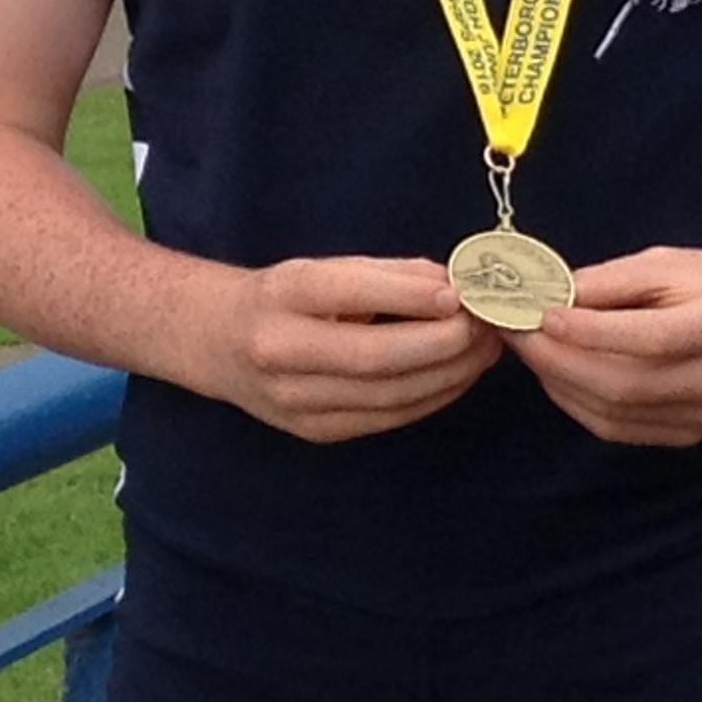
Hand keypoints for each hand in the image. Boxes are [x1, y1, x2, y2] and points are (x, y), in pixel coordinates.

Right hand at [219, 253, 504, 442]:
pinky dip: (432, 397)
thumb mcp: (319, 269)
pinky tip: (459, 375)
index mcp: (281, 297)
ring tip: (486, 348)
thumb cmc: (279, 297)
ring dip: (450, 374)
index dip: (408, 296)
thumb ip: (385, 275)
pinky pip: (387, 417)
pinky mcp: (316, 431)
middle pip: (376, 357)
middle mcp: (281, 352)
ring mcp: (297, 401)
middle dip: (444, 343)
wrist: (213, 343)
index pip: (349, 294)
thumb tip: (453, 283)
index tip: (458, 293)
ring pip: (389, 395)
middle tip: (488, 325)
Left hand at [513, 247, 701, 449]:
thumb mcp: (674, 263)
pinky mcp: (690, 435)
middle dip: (556, 359)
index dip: (587, 331)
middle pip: (622, 383)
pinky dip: (579, 403)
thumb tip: (550, 295)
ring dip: (559, 383)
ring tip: (529, 350)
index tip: (539, 312)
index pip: (646, 337)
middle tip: (514, 332)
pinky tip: (559, 375)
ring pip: (613, 413)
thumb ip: (613, 282)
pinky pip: (619, 429)